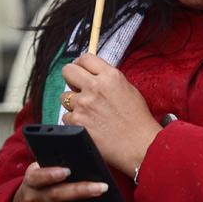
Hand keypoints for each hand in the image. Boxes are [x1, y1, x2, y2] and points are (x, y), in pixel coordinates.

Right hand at [2, 162, 133, 201]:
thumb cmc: (40, 186)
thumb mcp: (39, 174)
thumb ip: (55, 165)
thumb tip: (85, 155)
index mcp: (32, 181)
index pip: (39, 176)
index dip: (51, 174)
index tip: (67, 170)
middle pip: (59, 197)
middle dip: (82, 191)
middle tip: (104, 186)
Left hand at [61, 53, 161, 176]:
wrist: (139, 144)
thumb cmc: (137, 118)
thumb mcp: (127, 88)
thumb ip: (108, 79)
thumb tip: (92, 74)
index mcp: (110, 76)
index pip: (85, 58)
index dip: (80, 63)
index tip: (80, 69)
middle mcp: (95, 86)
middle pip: (68, 71)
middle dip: (70, 78)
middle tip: (76, 87)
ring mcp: (84, 104)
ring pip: (64, 97)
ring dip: (73, 103)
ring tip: (88, 113)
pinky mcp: (76, 122)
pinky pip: (66, 117)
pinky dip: (74, 122)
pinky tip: (88, 126)